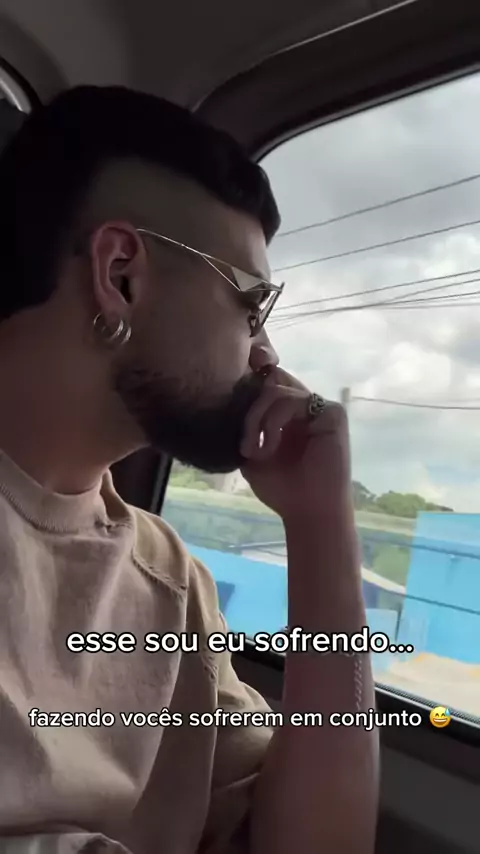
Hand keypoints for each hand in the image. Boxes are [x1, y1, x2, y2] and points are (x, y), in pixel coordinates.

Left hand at [240, 367, 352, 522]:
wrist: (309, 513)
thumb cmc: (283, 490)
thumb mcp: (252, 455)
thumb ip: (246, 428)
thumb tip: (228, 405)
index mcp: (290, 414)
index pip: (267, 385)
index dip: (248, 395)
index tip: (231, 421)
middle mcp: (306, 407)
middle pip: (271, 380)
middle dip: (250, 407)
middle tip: (243, 441)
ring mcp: (321, 408)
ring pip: (276, 391)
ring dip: (256, 419)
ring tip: (252, 450)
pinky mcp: (333, 414)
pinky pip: (293, 401)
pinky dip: (273, 422)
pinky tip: (268, 447)